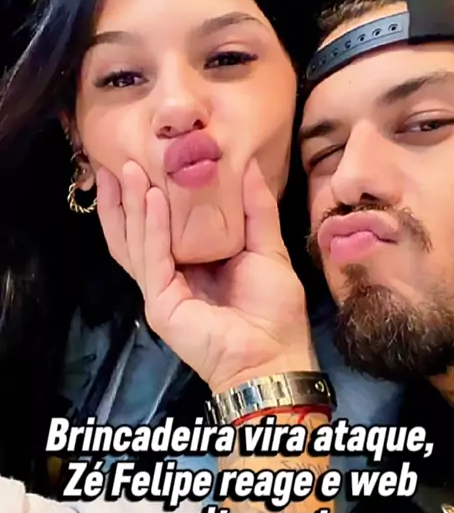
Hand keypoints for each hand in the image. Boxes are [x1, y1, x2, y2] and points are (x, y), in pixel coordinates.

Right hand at [96, 160, 315, 392]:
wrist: (274, 355)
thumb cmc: (273, 309)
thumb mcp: (267, 247)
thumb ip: (255, 208)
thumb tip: (248, 162)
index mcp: (194, 263)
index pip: (162, 225)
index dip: (150, 194)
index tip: (144, 159)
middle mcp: (172, 275)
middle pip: (138, 231)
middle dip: (125, 197)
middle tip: (119, 157)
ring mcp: (162, 291)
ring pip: (136, 243)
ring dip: (129, 205)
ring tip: (126, 169)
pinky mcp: (161, 303)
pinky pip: (152, 259)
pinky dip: (150, 228)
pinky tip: (149, 199)